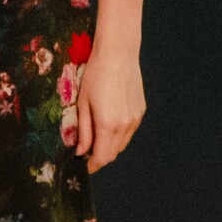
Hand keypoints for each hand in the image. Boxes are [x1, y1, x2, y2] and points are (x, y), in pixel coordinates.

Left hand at [74, 46, 145, 171]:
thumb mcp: (82, 103)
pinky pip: (129, 131)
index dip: (91, 166)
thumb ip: (83, 131)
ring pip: (122, 144)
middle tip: (85, 151)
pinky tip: (108, 122)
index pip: (102, 158)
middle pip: (113, 154)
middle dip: (99, 157)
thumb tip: (80, 152)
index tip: (82, 166)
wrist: (118, 55)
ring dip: (109, 146)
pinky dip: (118, 134)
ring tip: (95, 136)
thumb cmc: (95, 76)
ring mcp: (135, 119)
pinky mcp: (140, 112)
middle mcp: (125, 126)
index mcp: (108, 125)